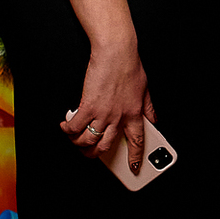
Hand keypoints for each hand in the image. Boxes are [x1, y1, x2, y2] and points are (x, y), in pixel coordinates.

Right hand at [61, 41, 154, 173]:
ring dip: (79, 144)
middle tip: (90, 154)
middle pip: (106, 146)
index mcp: (135, 114)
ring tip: (75, 140)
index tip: (135, 166)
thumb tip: (153, 118)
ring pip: (89, 141)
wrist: (116, 52)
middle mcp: (119, 117)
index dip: (136, 156)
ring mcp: (103, 113)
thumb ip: (149, 107)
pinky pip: (75, 127)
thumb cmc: (130, 65)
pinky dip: (69, 130)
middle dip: (96, 155)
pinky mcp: (88, 106)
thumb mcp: (146, 88)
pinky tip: (66, 126)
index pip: (137, 141)